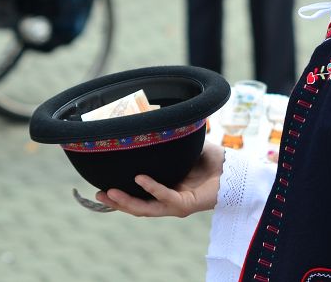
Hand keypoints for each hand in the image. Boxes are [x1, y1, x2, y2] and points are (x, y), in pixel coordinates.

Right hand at [95, 143, 225, 217]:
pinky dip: (152, 188)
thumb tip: (145, 121)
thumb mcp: (180, 148)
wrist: (233, 168)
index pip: (138, 197)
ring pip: (146, 208)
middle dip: (116, 203)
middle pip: (137, 207)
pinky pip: (166, 197)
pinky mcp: (187, 204)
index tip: (100, 187)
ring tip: (109, 192)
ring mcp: (177, 204)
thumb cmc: (209, 159)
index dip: (120, 195)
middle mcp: (168, 200)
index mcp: (164, 190)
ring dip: (127, 201)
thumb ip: (164, 141)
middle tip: (98, 194)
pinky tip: (140, 179)